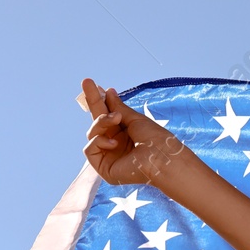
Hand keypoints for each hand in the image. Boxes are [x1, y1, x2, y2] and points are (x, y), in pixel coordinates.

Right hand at [80, 77, 195, 190]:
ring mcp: (109, 156)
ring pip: (92, 133)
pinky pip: (90, 149)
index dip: (99, 100)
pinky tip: (114, 142)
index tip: (92, 84)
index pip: (108, 115)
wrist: (162, 158)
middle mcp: (116, 145)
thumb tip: (108, 92)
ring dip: (102, 122)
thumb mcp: (135, 119)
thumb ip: (119, 108)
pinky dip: (99, 141)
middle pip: (97, 122)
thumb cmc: (155, 140)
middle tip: (87, 82)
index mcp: (125, 134)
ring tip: (116, 119)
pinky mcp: (104, 168)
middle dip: (93, 101)